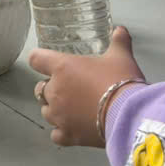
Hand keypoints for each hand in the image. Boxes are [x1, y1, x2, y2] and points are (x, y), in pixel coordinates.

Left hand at [30, 27, 145, 147]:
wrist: (128, 115)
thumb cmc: (120, 81)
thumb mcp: (121, 56)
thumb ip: (119, 41)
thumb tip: (120, 30)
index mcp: (62, 67)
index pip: (36, 59)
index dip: (40, 59)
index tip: (47, 62)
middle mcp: (55, 91)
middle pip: (40, 88)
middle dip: (51, 87)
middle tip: (69, 87)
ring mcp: (59, 115)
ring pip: (45, 111)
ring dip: (54, 109)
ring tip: (70, 108)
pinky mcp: (67, 135)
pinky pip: (55, 134)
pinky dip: (61, 132)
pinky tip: (71, 128)